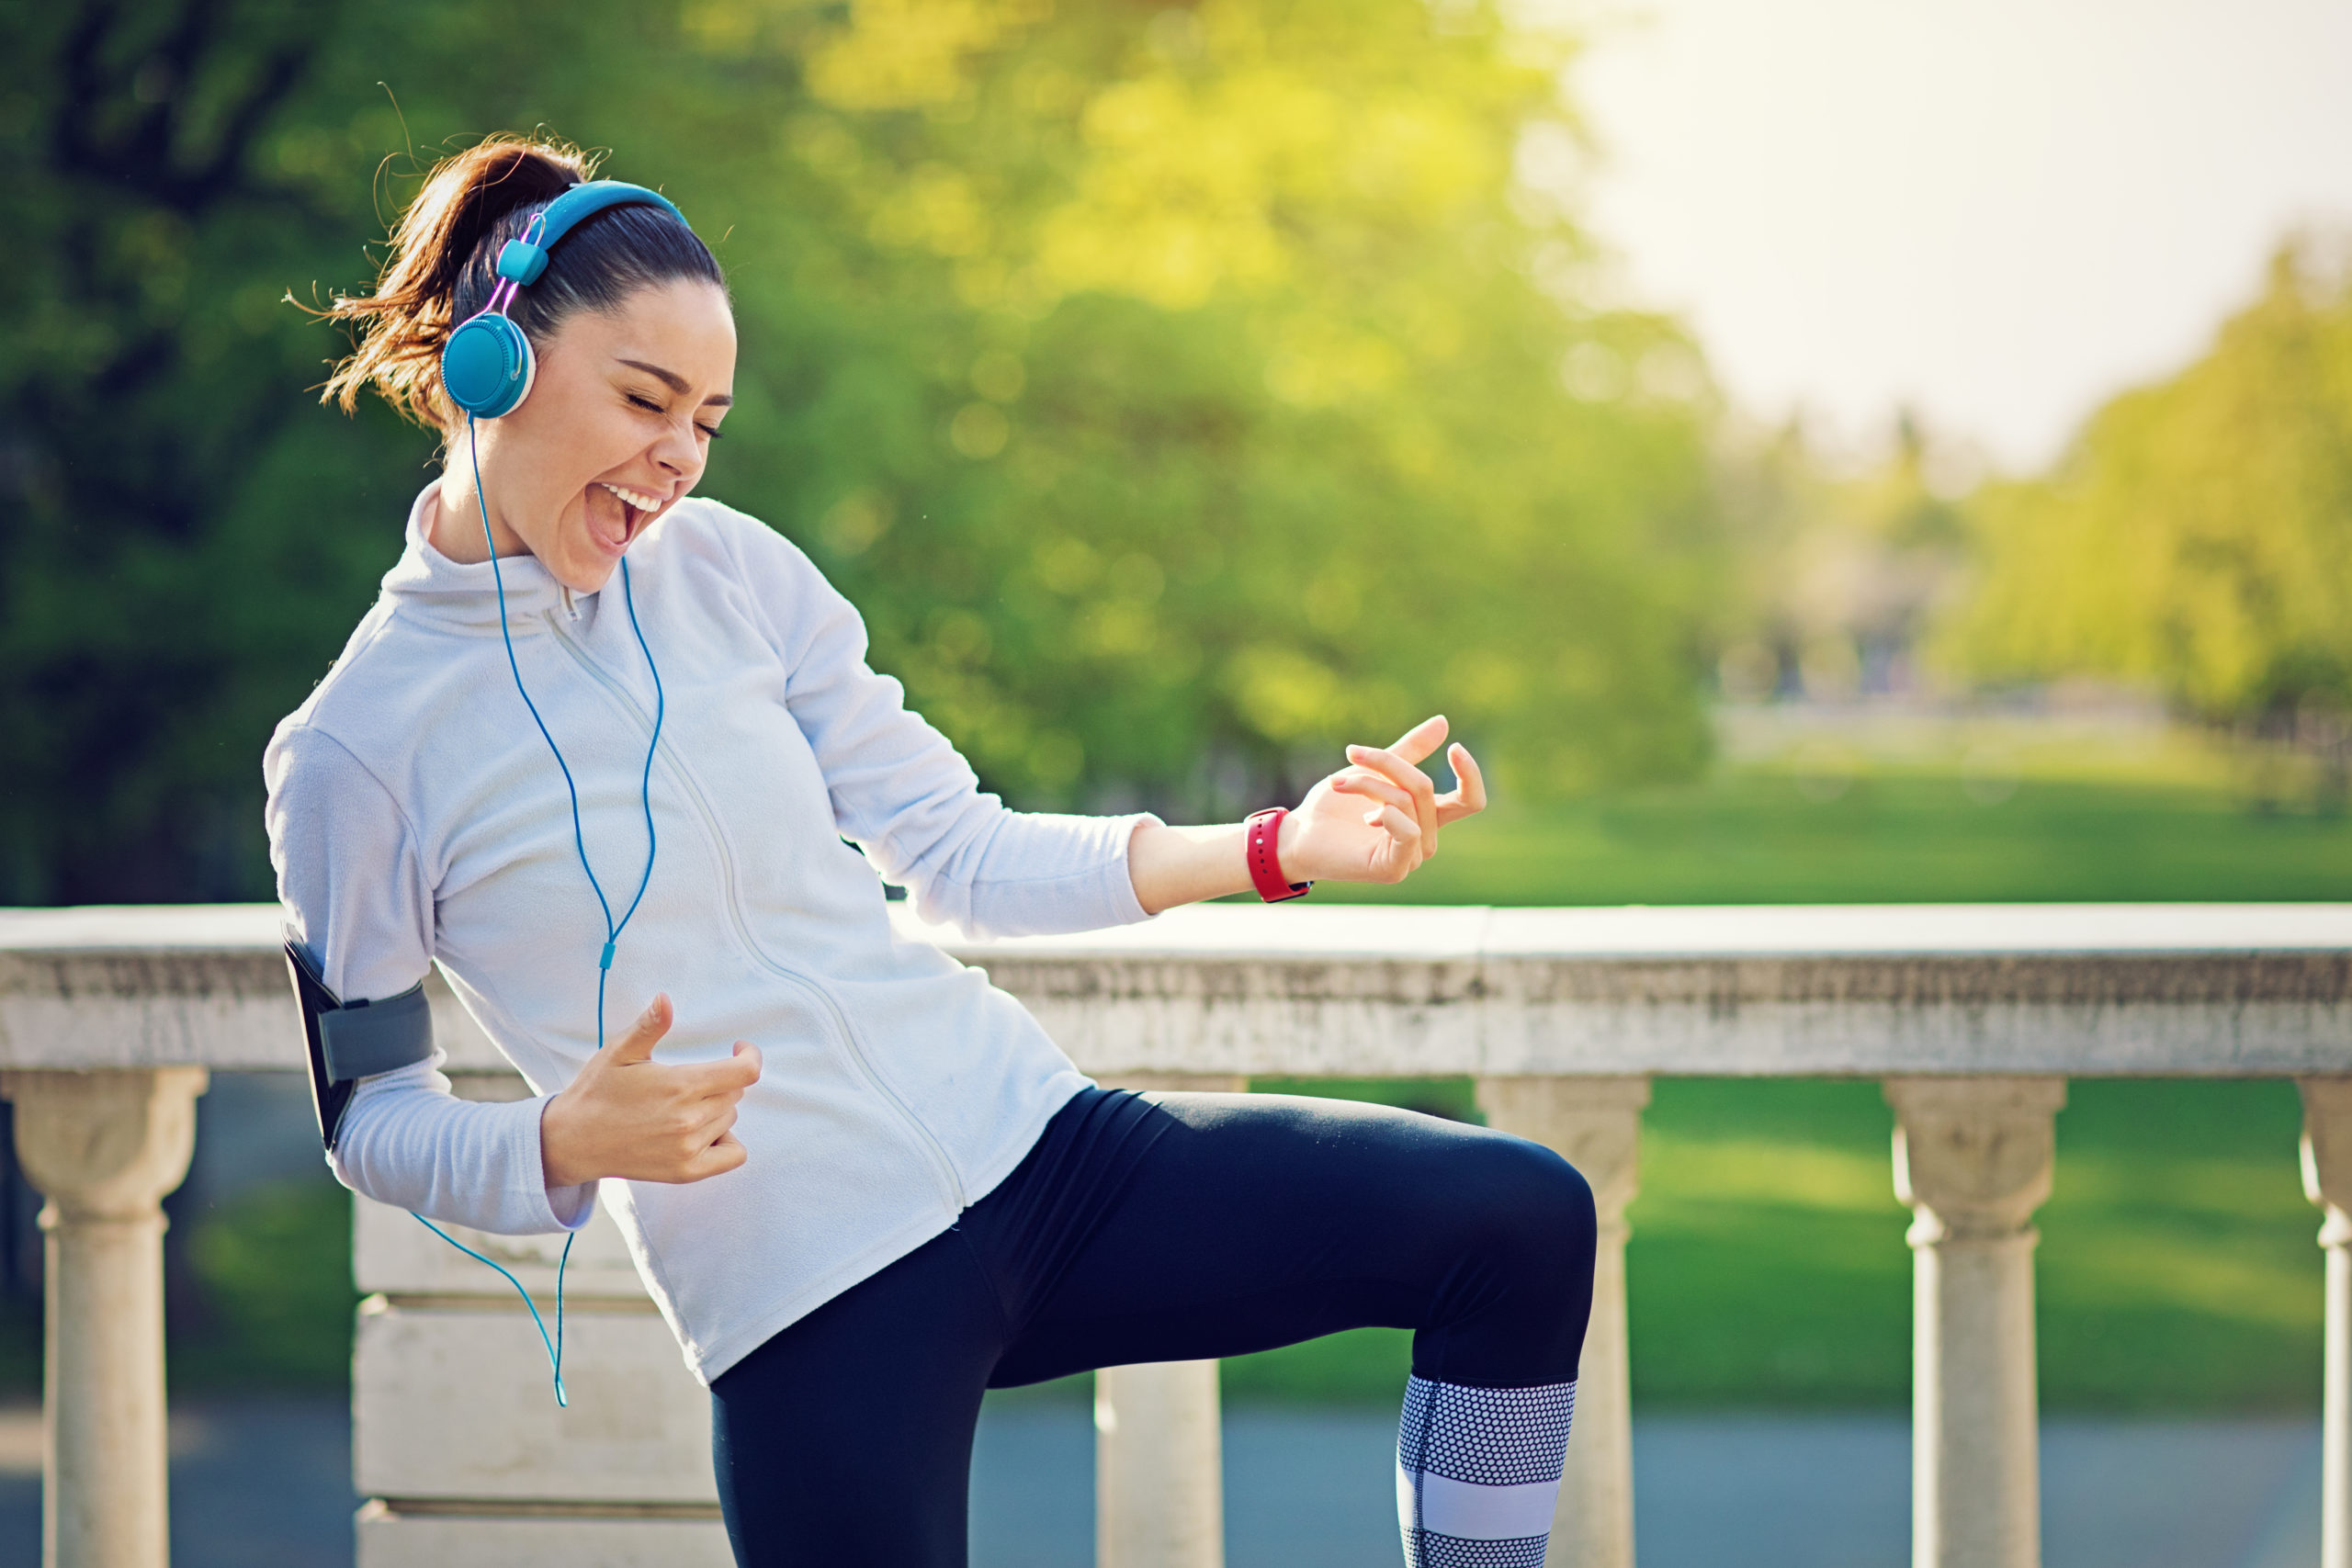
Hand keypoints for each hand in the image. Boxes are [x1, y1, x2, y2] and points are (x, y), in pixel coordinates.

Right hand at [538, 994, 761, 1188]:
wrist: (572, 1141)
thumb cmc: (596, 1091)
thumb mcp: (619, 1051)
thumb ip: (649, 1025)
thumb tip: (665, 999)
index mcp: (680, 1085)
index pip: (745, 1072)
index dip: (750, 1055)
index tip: (738, 1048)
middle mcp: (689, 1120)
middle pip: (735, 1093)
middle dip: (721, 1081)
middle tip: (688, 1081)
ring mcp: (689, 1149)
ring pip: (730, 1119)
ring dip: (717, 1109)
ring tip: (682, 1106)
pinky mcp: (686, 1172)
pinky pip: (733, 1154)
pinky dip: (726, 1141)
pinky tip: (704, 1132)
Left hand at [1280, 715, 1487, 884]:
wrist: (1298, 833)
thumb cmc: (1334, 806)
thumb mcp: (1374, 770)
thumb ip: (1409, 752)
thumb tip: (1443, 723)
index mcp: (1426, 816)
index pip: (1470, 800)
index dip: (1469, 774)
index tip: (1453, 747)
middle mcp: (1424, 838)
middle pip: (1424, 787)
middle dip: (1387, 764)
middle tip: (1352, 753)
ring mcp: (1411, 856)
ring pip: (1407, 802)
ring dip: (1368, 783)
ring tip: (1339, 784)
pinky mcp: (1393, 869)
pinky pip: (1408, 833)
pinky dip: (1388, 814)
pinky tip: (1366, 816)